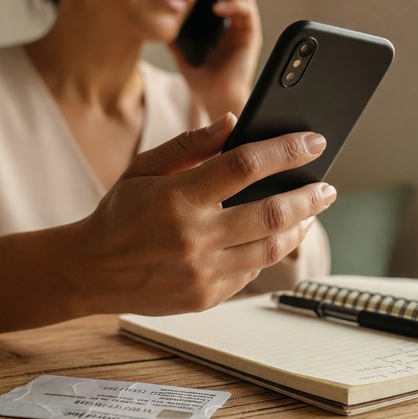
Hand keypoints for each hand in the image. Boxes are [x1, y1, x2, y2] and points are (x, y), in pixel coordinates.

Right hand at [68, 113, 334, 316]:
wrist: (90, 272)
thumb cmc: (119, 213)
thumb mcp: (144, 169)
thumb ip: (190, 145)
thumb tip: (235, 122)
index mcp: (177, 198)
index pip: (245, 166)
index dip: (285, 150)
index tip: (314, 141)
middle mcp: (193, 238)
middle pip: (270, 212)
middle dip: (308, 196)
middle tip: (327, 185)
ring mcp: (202, 272)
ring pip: (270, 247)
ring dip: (299, 227)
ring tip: (311, 211)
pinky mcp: (206, 297)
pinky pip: (252, 272)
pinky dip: (270, 251)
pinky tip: (279, 236)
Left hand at [170, 0, 261, 118]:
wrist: (215, 100)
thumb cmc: (202, 82)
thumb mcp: (183, 53)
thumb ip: (175, 36)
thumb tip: (159, 19)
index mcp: (224, 27)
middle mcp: (237, 26)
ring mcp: (245, 30)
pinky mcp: (251, 37)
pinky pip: (248, 12)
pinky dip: (234, 5)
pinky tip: (217, 8)